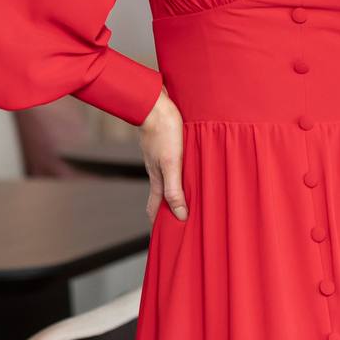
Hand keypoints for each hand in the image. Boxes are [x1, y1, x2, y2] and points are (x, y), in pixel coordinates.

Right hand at [139, 86, 187, 222]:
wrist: (154, 103)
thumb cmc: (164, 131)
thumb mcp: (172, 163)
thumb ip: (175, 189)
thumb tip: (180, 215)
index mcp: (157, 177)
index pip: (155, 207)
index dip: (157, 222)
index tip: (161, 236)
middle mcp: (156, 169)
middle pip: (161, 195)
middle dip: (166, 209)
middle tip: (176, 222)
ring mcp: (159, 156)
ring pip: (167, 178)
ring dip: (174, 190)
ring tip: (185, 199)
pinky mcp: (164, 144)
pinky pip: (171, 164)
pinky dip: (177, 173)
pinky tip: (186, 168)